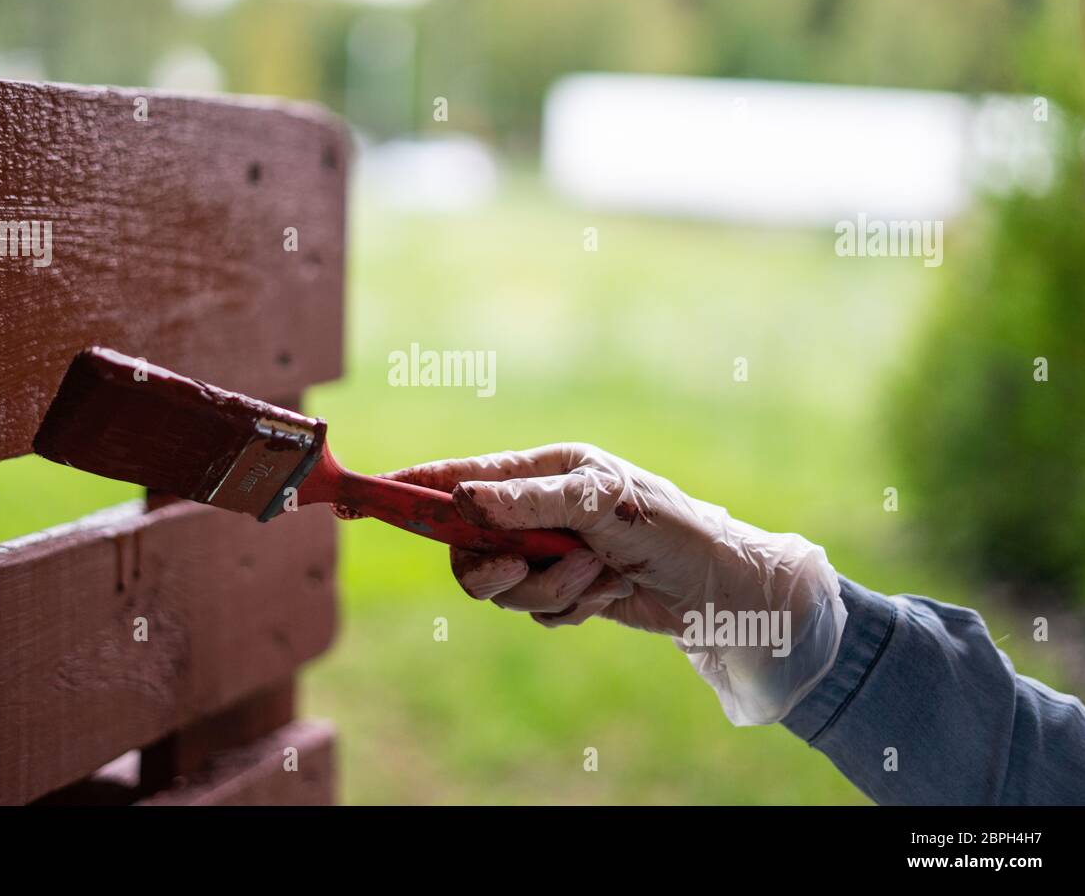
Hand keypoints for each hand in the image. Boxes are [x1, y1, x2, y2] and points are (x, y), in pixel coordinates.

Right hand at [377, 443, 847, 724]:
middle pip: (468, 549)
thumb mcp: (604, 502)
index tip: (366, 500)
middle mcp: (533, 511)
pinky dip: (573, 608)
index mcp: (539, 472)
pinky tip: (611, 591)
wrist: (718, 588)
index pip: (460, 477)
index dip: (412, 490)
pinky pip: (535, 613)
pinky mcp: (561, 591)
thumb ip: (531, 500)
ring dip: (554, 589)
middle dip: (502, 568)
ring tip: (602, 573)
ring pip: (502, 589)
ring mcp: (545, 553)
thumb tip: (465, 496)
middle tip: (529, 568)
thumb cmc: (669, 526)